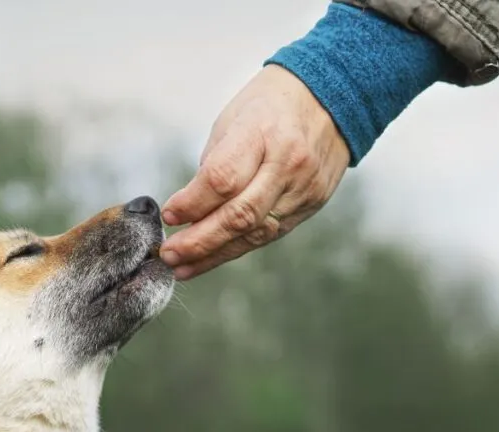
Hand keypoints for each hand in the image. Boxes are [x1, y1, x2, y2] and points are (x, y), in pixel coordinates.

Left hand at [159, 65, 350, 279]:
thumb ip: (213, 166)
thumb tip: (189, 212)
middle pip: (239, 215)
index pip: (222, 179)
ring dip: (215, 255)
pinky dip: (238, 248)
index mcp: (262, 132)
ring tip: (183, 267)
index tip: (168, 217)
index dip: (192, 203)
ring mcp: (303, 187)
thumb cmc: (268, 106)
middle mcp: (287, 163)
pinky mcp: (311, 204)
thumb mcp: (232, 121)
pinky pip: (270, 234)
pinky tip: (212, 258)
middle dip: (199, 240)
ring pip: (255, 233)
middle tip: (169, 254)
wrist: (330, 98)